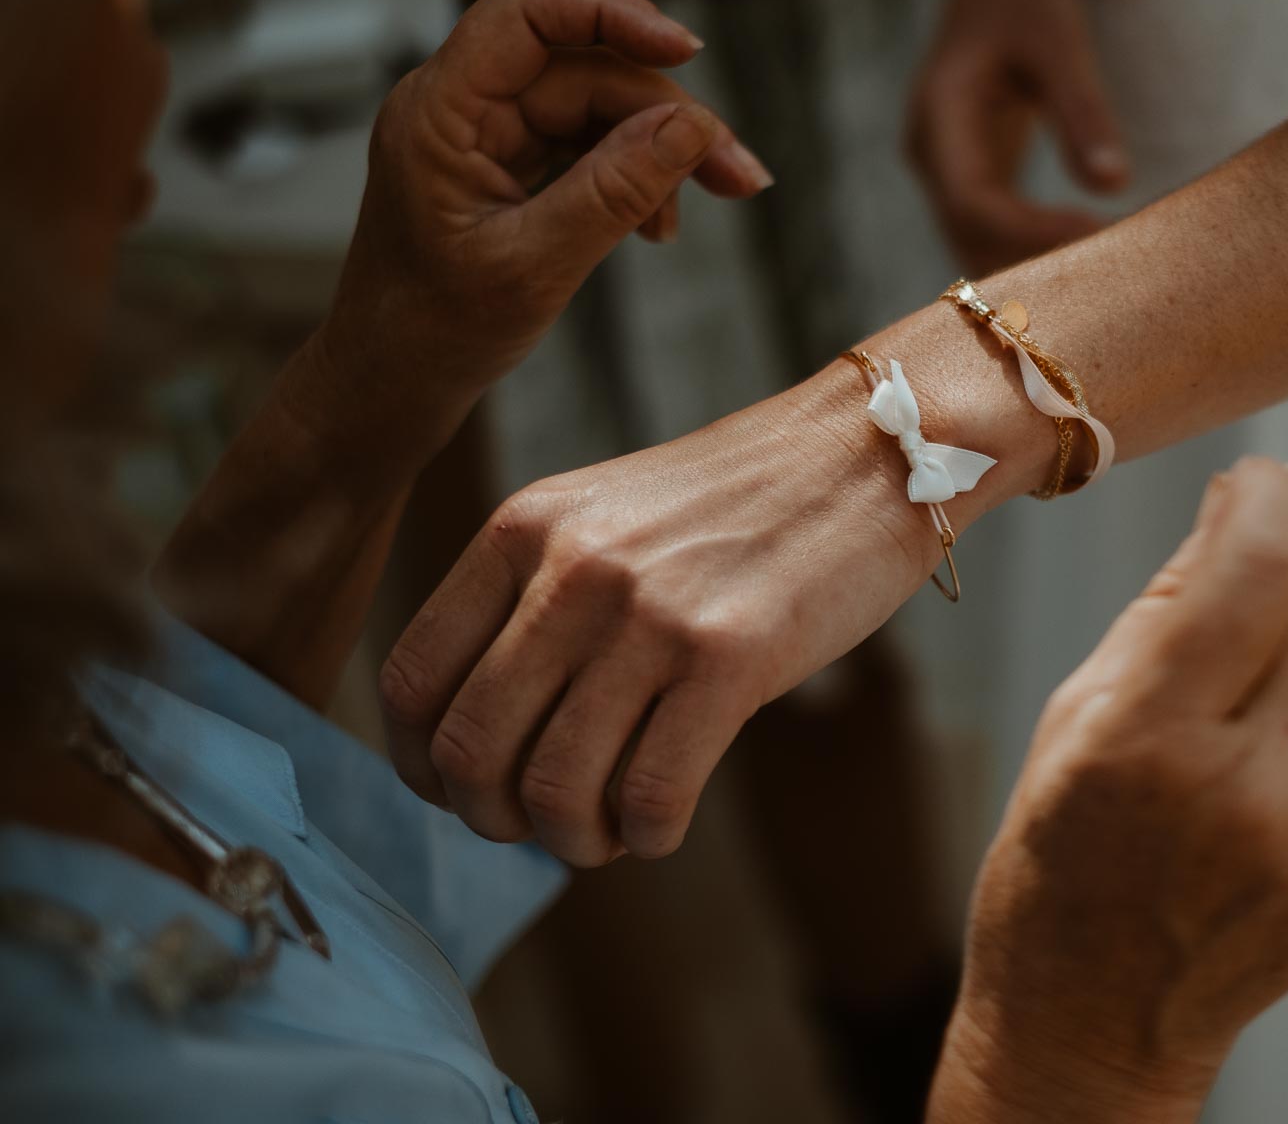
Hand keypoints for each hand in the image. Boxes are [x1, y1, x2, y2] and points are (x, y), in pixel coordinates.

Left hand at [312, 0, 771, 456]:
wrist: (393, 383)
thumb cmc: (436, 332)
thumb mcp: (534, 266)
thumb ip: (612, 191)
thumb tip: (691, 128)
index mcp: (441, 111)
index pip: (529, 12)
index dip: (613, 12)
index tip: (687, 50)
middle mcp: (462, 104)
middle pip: (586, 65)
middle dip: (668, 111)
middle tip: (738, 175)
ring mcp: (487, 131)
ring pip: (598, 103)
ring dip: (662, 148)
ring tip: (717, 201)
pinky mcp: (511, 161)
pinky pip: (589, 141)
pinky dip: (635, 175)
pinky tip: (657, 225)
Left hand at [378, 365, 951, 866]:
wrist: (870, 454)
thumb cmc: (744, 503)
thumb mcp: (608, 518)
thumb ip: (537, 602)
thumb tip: (485, 741)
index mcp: (524, 529)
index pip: (409, 681)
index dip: (423, 767)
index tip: (467, 792)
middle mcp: (571, 568)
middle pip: (469, 752)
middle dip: (496, 819)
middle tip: (546, 823)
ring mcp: (649, 613)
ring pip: (553, 788)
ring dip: (575, 839)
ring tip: (611, 829)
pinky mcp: (730, 657)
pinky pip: (649, 796)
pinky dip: (646, 836)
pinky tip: (663, 823)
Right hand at [907, 0, 1128, 272]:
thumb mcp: (1060, 41)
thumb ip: (1083, 111)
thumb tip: (1114, 186)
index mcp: (940, 113)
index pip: (974, 200)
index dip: (1030, 231)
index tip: (1097, 237)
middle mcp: (931, 153)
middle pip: (970, 237)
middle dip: (1034, 263)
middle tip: (1110, 276)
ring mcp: (944, 171)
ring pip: (977, 247)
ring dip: (1034, 268)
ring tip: (1103, 274)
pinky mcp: (969, 179)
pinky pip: (992, 234)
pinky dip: (1035, 252)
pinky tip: (1087, 258)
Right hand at [928, 459, 1287, 1122]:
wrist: (1095, 1018)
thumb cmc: (1061, 863)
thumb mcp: (1072, 715)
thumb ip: (1166, 606)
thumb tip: (1241, 505)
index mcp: (1152, 741)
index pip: (1258, 567)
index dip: (1270, 494)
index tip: (1258, 477)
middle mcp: (1254, 791)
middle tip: (1266, 526)